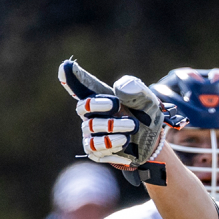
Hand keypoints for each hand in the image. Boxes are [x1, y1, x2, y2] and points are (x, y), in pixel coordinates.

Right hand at [58, 59, 186, 183]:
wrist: (153, 142)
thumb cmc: (146, 117)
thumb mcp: (148, 101)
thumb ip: (136, 90)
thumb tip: (119, 89)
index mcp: (101, 97)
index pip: (82, 86)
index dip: (72, 78)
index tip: (66, 66)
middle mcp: (92, 114)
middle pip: (84, 110)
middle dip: (102, 110)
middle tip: (123, 111)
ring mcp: (91, 134)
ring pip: (91, 131)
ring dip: (111, 131)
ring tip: (131, 130)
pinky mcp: (96, 151)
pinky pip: (96, 151)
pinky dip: (112, 149)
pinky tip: (126, 146)